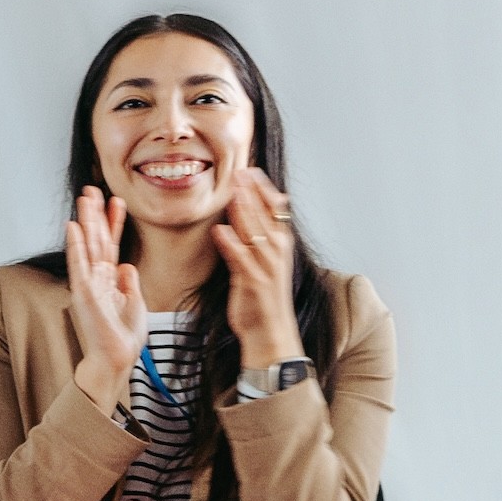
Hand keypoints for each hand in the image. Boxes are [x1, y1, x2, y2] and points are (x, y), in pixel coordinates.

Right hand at [60, 191, 151, 392]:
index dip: (114, 222)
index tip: (118, 201)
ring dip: (85, 220)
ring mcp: (88, 283)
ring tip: (85, 197)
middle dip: (96, 213)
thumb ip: (129, 282)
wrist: (117, 358)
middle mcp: (97, 277)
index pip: (111, 244)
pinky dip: (76, 245)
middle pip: (97, 239)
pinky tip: (74, 226)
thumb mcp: (135, 302)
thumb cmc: (124, 336)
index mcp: (110, 279)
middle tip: (94, 188)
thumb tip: (126, 265)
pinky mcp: (83, 292)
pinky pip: (78, 264)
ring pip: (88, 245)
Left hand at [210, 169, 304, 371]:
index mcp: (280, 244)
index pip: (275, 208)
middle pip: (265, 215)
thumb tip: (249, 210)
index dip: (263, 188)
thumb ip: (257, 236)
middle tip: (240, 170)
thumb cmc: (263, 296)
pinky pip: (241, 259)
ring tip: (234, 191)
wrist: (270, 331)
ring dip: (245, 211)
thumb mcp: (264, 262)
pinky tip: (221, 231)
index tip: (250, 169)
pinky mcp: (254, 282)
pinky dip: (232, 244)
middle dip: (253, 192)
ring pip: (255, 232)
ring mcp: (267, 267)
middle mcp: (277, 252)